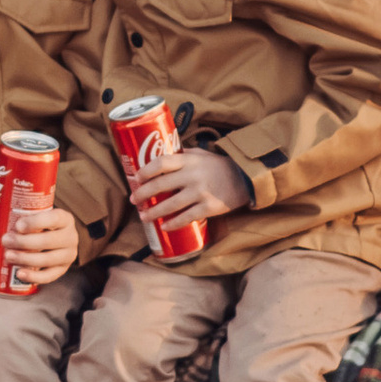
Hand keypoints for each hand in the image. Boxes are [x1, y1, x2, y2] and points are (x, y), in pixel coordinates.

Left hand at [0, 200, 80, 288]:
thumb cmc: (39, 222)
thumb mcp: (30, 211)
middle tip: (5, 240)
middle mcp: (70, 236)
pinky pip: (49, 276)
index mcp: (64, 217)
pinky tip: (19, 273)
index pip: (53, 218)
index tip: (18, 226)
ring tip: (8, 256)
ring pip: (47, 259)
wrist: (53, 237)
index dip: (36, 222)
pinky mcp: (62, 270)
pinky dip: (33, 276)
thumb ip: (9, 203)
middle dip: (24, 242)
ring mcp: (68, 255)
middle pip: (48, 241)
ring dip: (26, 259)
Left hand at [129, 145, 253, 235]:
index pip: (162, 162)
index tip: (136, 177)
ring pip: (171, 204)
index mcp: (190, 160)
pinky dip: (173, 223)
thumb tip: (161, 156)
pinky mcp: (210, 207)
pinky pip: (187, 217)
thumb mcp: (202, 155)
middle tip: (134, 200)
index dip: (146, 170)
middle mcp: (193, 175)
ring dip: (154, 212)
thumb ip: (184, 155)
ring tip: (143, 217)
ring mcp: (201, 192)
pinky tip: (164, 227)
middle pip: (161, 185)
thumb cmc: (220, 166)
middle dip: (143, 193)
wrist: (246, 179)